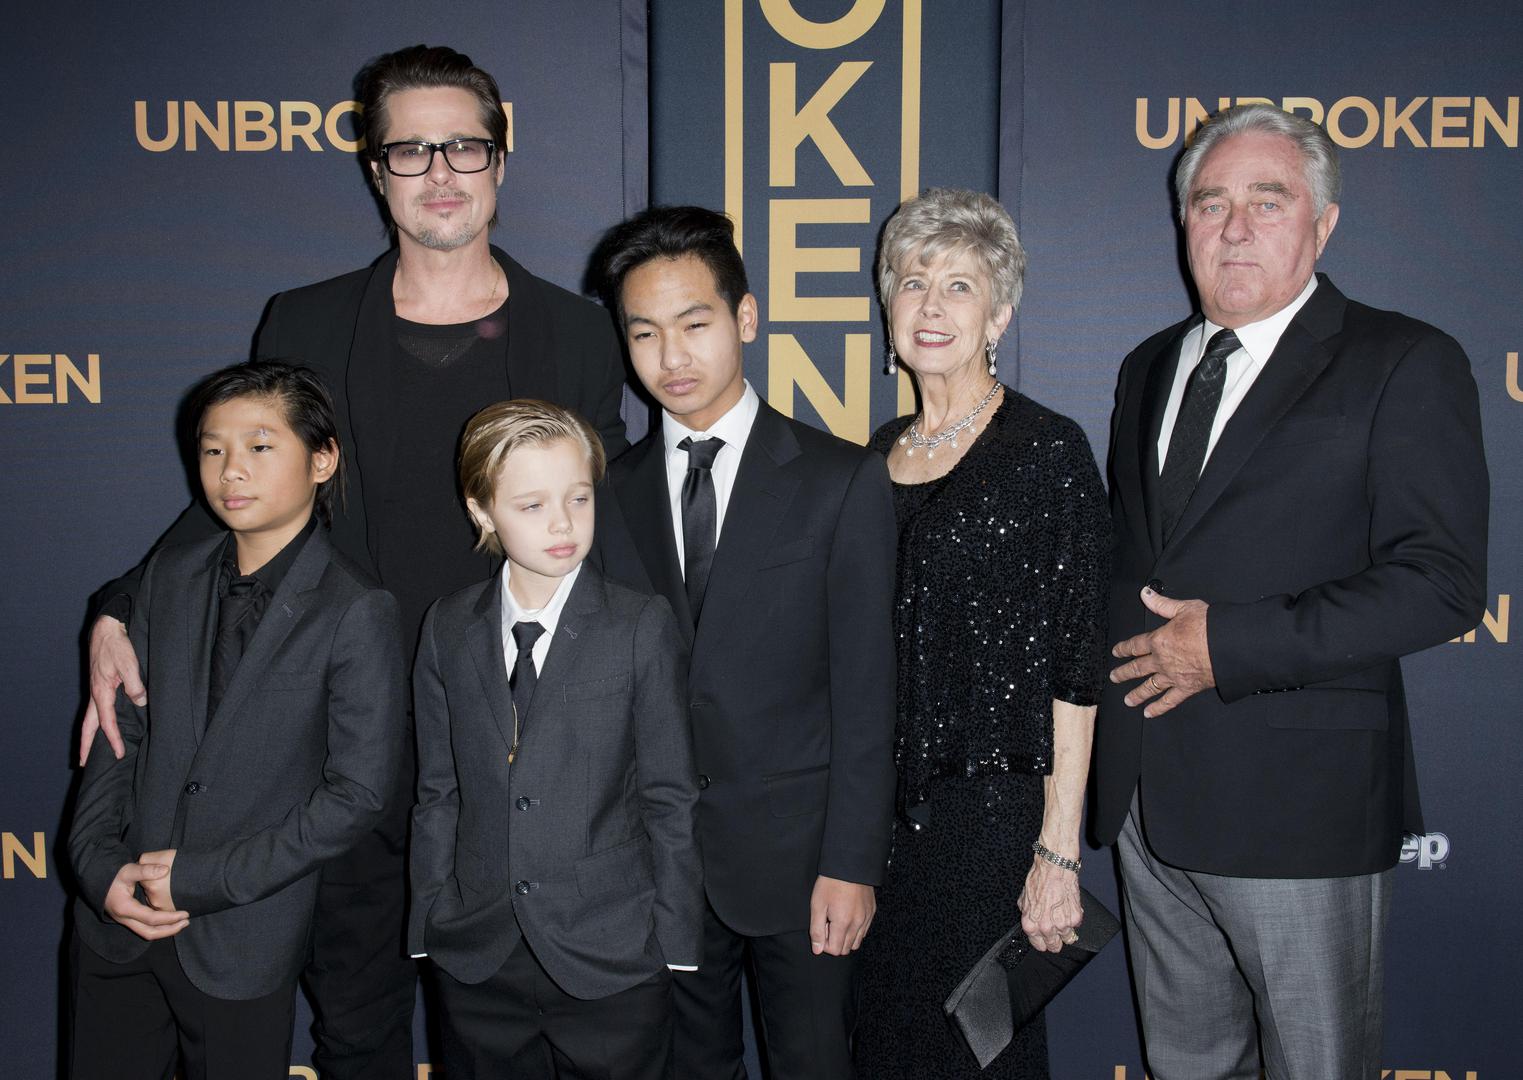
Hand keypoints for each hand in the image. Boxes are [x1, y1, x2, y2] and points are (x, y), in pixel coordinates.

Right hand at [83, 616, 144, 764]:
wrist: (107, 629)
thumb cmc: (117, 645)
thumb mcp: (130, 665)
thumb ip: (135, 686)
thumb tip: (140, 702)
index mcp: (101, 692)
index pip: (107, 723)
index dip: (113, 740)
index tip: (118, 754)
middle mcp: (95, 694)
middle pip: (88, 725)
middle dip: (85, 745)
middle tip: (82, 762)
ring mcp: (96, 689)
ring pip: (90, 717)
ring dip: (90, 734)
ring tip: (89, 749)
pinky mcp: (101, 684)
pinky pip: (97, 707)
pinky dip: (97, 720)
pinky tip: (104, 724)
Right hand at [104, 860, 187, 940]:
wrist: (95, 878)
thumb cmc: (111, 874)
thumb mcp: (127, 870)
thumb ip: (145, 870)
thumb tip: (166, 869)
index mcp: (125, 908)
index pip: (152, 919)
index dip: (170, 918)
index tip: (185, 914)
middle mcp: (124, 918)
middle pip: (149, 932)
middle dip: (169, 930)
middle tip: (186, 922)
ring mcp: (124, 920)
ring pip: (146, 932)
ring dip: (164, 930)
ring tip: (181, 923)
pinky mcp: (126, 918)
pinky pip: (143, 928)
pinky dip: (157, 927)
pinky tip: (168, 920)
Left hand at [809, 875, 875, 955]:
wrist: (850, 865)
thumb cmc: (831, 883)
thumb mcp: (817, 905)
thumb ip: (817, 930)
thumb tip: (817, 950)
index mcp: (843, 923)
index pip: (835, 950)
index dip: (824, 943)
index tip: (821, 928)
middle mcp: (858, 924)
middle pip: (846, 949)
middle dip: (835, 941)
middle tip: (828, 923)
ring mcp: (867, 918)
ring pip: (856, 942)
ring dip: (845, 938)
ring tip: (837, 920)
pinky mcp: (872, 912)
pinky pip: (864, 931)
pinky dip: (855, 930)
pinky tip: (847, 916)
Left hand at [1018, 853, 1082, 952]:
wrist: (1054, 868)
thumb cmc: (1039, 880)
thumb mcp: (1024, 899)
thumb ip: (1027, 915)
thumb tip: (1031, 921)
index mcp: (1031, 925)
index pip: (1038, 945)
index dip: (1042, 942)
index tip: (1045, 940)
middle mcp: (1046, 928)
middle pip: (1055, 946)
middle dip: (1055, 941)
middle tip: (1056, 932)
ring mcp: (1062, 925)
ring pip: (1068, 939)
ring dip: (1066, 931)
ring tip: (1062, 917)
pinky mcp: (1075, 918)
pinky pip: (1076, 926)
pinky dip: (1074, 920)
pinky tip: (1068, 909)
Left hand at [1109, 588, 1212, 716]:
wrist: (1229, 646)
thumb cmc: (1210, 627)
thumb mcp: (1184, 608)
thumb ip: (1162, 604)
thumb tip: (1146, 594)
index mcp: (1160, 640)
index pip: (1135, 645)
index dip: (1123, 649)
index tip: (1116, 652)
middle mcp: (1162, 660)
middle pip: (1137, 668)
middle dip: (1124, 673)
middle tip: (1114, 677)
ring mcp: (1173, 676)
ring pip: (1149, 687)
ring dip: (1136, 694)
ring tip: (1128, 700)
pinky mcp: (1186, 688)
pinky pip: (1169, 700)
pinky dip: (1158, 708)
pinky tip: (1150, 712)